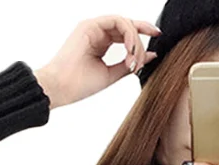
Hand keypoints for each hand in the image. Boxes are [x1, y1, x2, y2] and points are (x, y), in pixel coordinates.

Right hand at [33, 16, 160, 108]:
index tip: (158, 38)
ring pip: (125, 24)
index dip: (143, 34)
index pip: (126, 33)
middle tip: (143, 60)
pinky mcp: (90, 25)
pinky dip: (128, 34)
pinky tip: (129, 50)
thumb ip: (129, 64)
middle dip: (142, 40)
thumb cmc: (79, 85)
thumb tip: (150, 56)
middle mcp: (97, 32)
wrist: (60, 88)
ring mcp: (93, 27)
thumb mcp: (111, 75)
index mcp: (100, 43)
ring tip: (133, 61)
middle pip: (128, 27)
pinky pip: (118, 21)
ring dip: (135, 42)